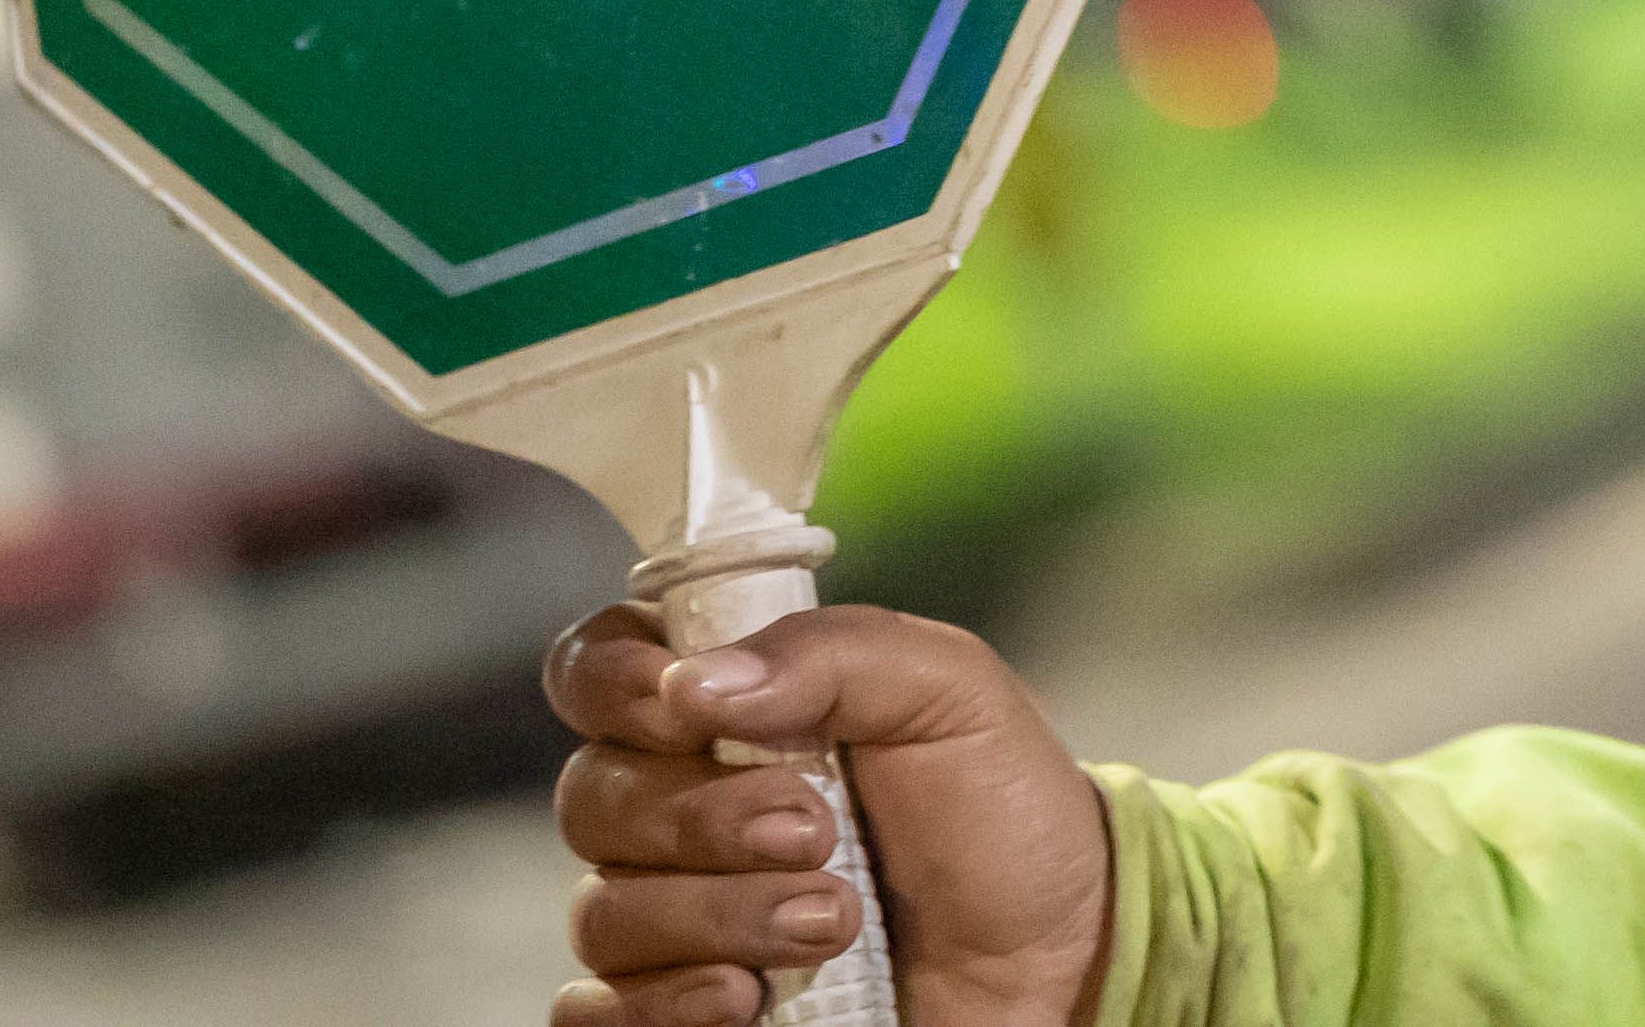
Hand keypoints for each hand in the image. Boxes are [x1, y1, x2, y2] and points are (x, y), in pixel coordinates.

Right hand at [542, 598, 1113, 1026]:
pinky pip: (595, 1014)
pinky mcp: (679, 1009)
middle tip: (816, 831)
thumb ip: (834, 654)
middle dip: (701, 816)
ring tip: (834, 919)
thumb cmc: (997, 807)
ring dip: (720, 916)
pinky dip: (661, 1006)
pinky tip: (745, 998)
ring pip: (605, 913)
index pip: (599, 670)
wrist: (1052, 947)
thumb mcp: (950, 691)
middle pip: (592, 798)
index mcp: (726, 708)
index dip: (614, 681)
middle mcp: (678, 807)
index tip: (684, 708)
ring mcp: (672, 915)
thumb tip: (697, 680)